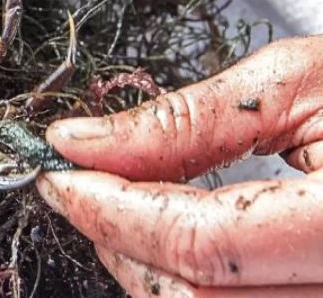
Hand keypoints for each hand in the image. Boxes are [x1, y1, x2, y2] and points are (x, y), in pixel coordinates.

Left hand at [36, 35, 322, 296]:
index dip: (110, 208)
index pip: (203, 242)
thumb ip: (186, 119)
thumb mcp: (305, 82)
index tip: (61, 174)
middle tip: (87, 190)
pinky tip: (181, 249)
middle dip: (120, 245)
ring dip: (149, 274)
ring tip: (130, 213)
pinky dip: (194, 291)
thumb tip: (83, 141)